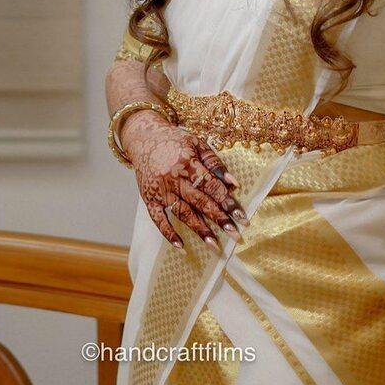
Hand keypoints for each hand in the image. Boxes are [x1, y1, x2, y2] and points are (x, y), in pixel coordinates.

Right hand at [121, 110, 246, 251]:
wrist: (143, 137)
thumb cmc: (174, 140)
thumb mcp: (196, 143)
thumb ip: (215, 163)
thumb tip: (233, 184)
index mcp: (187, 162)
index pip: (211, 186)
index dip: (227, 202)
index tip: (241, 217)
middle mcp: (173, 178)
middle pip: (200, 202)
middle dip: (219, 219)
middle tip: (235, 235)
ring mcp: (160, 190)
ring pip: (182, 213)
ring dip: (199, 230)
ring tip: (214, 245)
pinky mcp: (149, 199)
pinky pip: (158, 220)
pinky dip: (169, 234)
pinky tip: (182, 247)